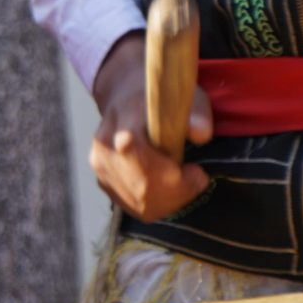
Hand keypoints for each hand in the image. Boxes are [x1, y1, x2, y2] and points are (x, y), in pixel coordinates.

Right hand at [87, 32, 212, 220]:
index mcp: (122, 126)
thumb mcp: (182, 96)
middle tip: (195, 179)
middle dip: (178, 193)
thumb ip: (196, 113)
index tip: (198, 170)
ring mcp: (101, 169)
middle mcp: (105, 151)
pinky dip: (158, 204)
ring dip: (170, 201)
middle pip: (144, 191)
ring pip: (140, 205)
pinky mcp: (103, 182)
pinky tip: (168, 188)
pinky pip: (134, 207)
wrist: (124, 95)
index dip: (176, 177)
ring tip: (183, 183)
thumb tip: (201, 135)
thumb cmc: (158, 97)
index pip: (144, 164)